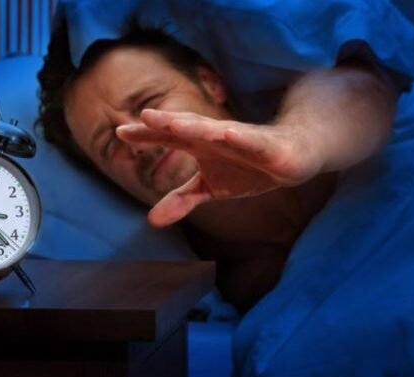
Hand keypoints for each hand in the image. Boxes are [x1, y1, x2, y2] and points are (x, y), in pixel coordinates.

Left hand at [117, 109, 322, 226]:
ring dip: (196, 126)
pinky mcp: (268, 147)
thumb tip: (150, 221)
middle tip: (143, 117)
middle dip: (167, 122)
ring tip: (174, 124)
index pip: (169, 138)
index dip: (146, 135)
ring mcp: (243, 139)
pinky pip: (253, 141)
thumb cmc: (246, 166)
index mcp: (201, 144)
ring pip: (217, 131)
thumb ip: (182, 199)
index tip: (120, 132)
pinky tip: (227, 133)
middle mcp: (217, 137)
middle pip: (189, 128)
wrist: (293, 157)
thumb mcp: (211, 187)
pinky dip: (241, 137)